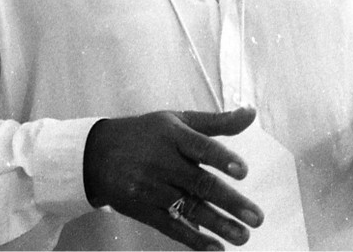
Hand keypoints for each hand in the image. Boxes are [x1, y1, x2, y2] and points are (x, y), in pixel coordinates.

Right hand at [82, 107, 263, 250]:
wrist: (96, 154)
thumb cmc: (145, 134)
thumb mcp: (177, 120)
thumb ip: (216, 122)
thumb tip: (251, 113)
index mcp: (172, 135)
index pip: (200, 147)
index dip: (221, 159)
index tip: (242, 171)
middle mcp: (162, 162)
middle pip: (199, 183)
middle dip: (230, 202)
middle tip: (256, 217)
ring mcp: (151, 188)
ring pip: (189, 208)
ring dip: (219, 225)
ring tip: (243, 236)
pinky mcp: (144, 210)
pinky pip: (171, 226)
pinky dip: (194, 239)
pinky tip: (215, 247)